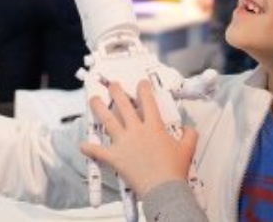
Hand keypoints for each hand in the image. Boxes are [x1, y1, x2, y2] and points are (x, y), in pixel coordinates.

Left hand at [81, 81, 198, 198]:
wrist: (163, 189)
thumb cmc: (173, 171)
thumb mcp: (187, 149)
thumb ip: (190, 135)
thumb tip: (189, 129)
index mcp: (154, 127)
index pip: (147, 101)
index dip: (143, 89)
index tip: (141, 84)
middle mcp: (137, 131)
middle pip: (123, 105)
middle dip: (116, 92)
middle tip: (112, 85)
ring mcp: (124, 143)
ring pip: (108, 121)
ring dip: (99, 108)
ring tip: (94, 100)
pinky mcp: (115, 157)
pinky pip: (99, 151)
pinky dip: (90, 149)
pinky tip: (83, 145)